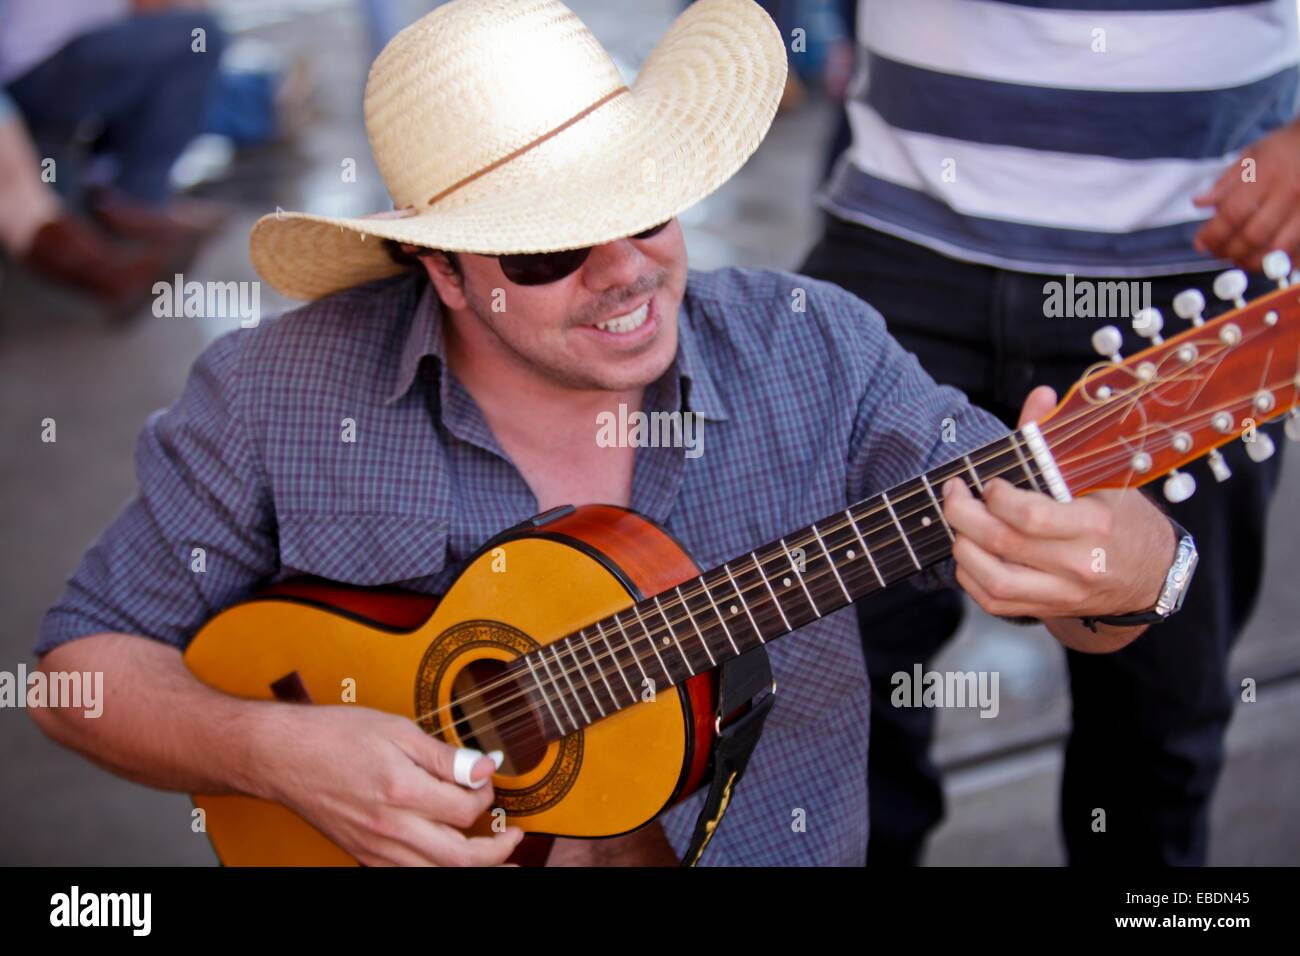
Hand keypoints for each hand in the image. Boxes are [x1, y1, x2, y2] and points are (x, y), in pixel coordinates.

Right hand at [254, 705, 523, 865]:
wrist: (283, 756)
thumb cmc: (334, 736)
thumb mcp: (397, 731)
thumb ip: (443, 755)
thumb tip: (482, 765)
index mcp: (402, 791)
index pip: (466, 809)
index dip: (486, 794)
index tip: (486, 778)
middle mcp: (389, 828)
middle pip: (459, 858)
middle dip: (496, 853)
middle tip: (515, 838)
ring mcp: (375, 847)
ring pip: (436, 872)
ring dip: (470, 867)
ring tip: (497, 860)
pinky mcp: (364, 854)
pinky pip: (409, 873)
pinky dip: (435, 868)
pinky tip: (448, 858)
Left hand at [941, 386, 1175, 629]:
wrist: (1151, 574)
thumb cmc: (1124, 518)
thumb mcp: (1103, 477)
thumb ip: (1059, 440)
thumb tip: (1041, 396)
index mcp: (1094, 526)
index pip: (1031, 516)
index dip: (997, 496)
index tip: (990, 482)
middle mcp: (1077, 564)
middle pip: (1002, 543)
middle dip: (963, 513)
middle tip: (955, 492)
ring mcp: (1061, 592)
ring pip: (993, 579)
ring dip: (962, 548)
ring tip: (959, 524)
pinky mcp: (1046, 609)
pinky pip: (994, 601)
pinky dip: (969, 577)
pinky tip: (968, 553)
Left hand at [1192, 122, 1299, 270]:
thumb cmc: (1283, 150)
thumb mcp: (1250, 157)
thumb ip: (1225, 183)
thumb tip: (1199, 202)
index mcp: (1267, 176)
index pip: (1233, 213)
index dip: (1213, 234)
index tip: (1200, 243)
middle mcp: (1289, 194)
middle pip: (1253, 235)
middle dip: (1229, 251)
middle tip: (1218, 253)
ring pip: (1277, 249)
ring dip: (1252, 261)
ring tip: (1239, 260)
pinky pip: (1298, 252)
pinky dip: (1279, 263)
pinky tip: (1265, 261)